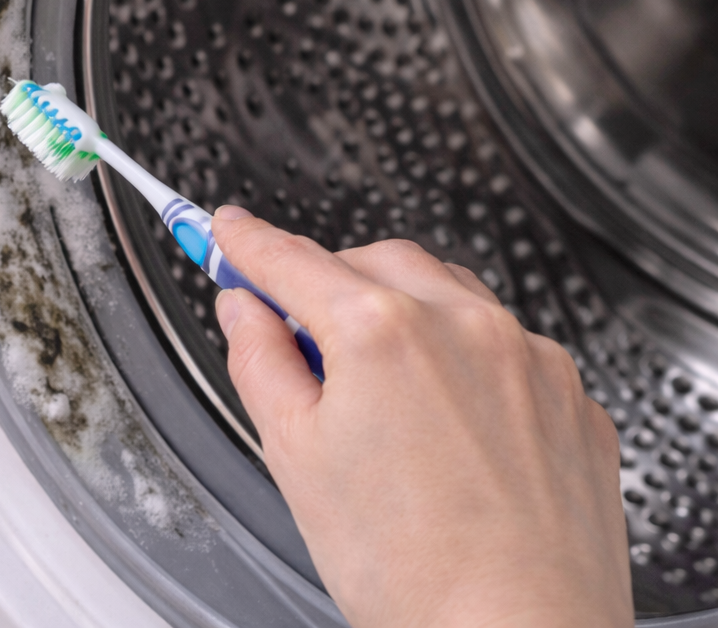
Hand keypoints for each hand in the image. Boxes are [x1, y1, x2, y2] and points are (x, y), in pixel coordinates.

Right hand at [211, 207, 629, 627]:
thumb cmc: (412, 569)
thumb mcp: (294, 457)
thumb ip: (259, 362)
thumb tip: (244, 312)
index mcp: (381, 331)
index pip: (292, 260)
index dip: (247, 242)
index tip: (227, 230)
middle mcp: (463, 324)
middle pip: (374, 261)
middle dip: (331, 281)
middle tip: (298, 332)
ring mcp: (528, 357)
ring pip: (448, 293)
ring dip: (403, 310)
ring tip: (379, 390)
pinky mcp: (572, 397)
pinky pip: (507, 345)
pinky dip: (466, 360)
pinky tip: (447, 425)